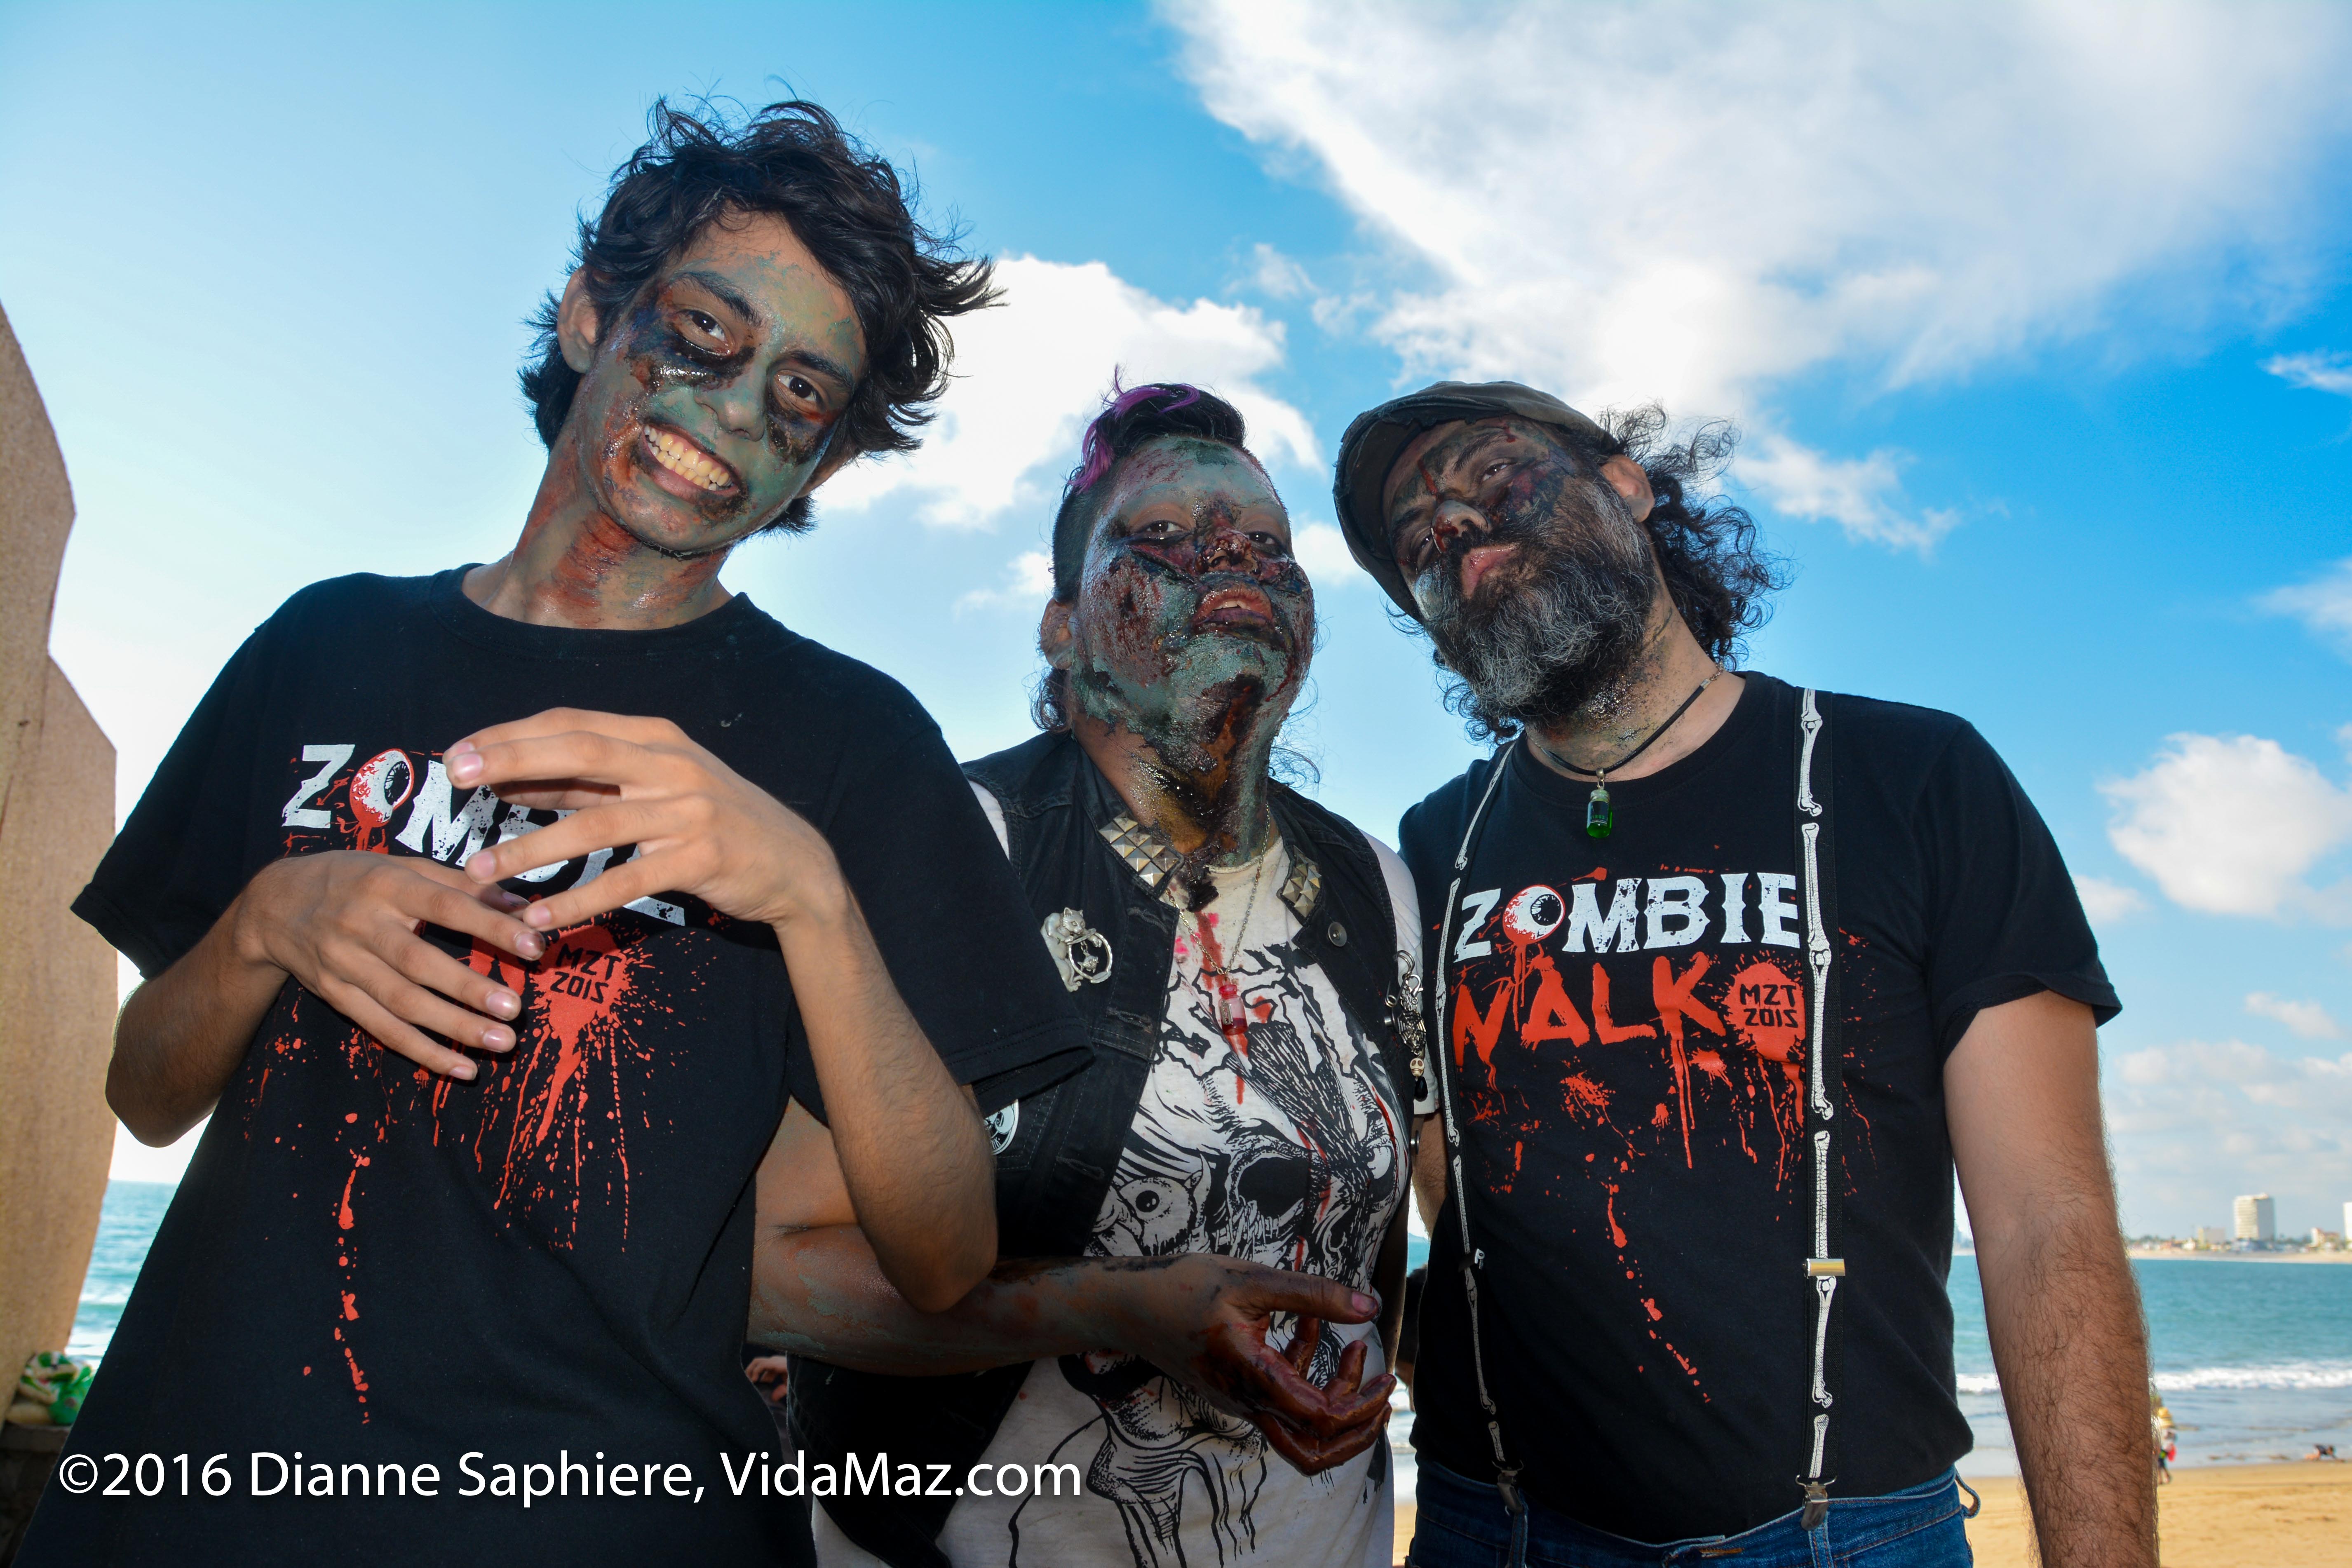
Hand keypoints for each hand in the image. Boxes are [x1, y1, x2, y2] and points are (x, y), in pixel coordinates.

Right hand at [233, 851, 548, 1079]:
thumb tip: (524, 903)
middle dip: (469, 988)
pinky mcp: (335, 995)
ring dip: (454, 1027)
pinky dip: (422, 1051)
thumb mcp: (401, 866)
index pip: (445, 905)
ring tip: (501, 1043)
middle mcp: (362, 925)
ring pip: (402, 1003)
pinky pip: (382, 1029)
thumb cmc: (354, 879)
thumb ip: (462, 884)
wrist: (273, 906)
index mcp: (386, 885)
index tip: (534, 945)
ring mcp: (345, 964)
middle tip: (515, 1009)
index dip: (489, 926)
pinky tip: (462, 1068)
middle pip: (419, 962)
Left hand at [444, 710, 843, 933]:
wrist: (795, 864)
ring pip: (595, 824)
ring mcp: (690, 810)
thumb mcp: (658, 786)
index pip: (572, 724)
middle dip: (510, 761)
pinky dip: (576, 900)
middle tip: (456, 779)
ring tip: (479, 873)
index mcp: (657, 737)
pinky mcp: (701, 858)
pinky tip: (538, 918)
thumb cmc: (716, 822)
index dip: (511, 736)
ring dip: (530, 849)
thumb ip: (593, 782)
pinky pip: (626, 881)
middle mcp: (672, 765)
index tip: (458, 754)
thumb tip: (514, 779)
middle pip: (579, 751)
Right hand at [1105, 1254, 1394, 1475]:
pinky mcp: (1238, 1391)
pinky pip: (1282, 1399)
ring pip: (1300, 1428)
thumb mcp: (1253, 1281)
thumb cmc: (1184, 1288)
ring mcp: (1241, 1401)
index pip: (1321, 1420)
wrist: (1128, 1306)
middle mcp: (1248, 1403)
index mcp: (1254, 1379)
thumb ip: (1314, 1295)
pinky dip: (1306, 1371)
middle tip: (1382, 1386)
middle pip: (1315, 1448)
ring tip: (1351, 1347)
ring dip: (1334, 1396)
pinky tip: (1312, 1326)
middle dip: (1358, 1426)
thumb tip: (1370, 1306)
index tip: (1383, 1374)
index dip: (1361, 1406)